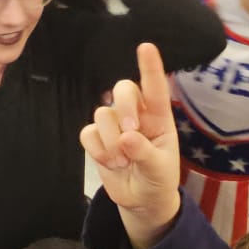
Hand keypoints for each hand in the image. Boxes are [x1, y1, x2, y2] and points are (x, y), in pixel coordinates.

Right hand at [79, 43, 185, 248]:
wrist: (140, 201)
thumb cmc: (158, 180)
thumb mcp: (160, 171)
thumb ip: (145, 153)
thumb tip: (127, 138)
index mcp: (159, 118)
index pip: (155, 88)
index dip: (150, 67)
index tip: (146, 47)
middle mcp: (136, 115)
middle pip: (122, 90)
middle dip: (124, 109)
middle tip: (128, 135)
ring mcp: (114, 125)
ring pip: (102, 114)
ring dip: (110, 142)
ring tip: (123, 162)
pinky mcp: (97, 138)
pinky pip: (87, 133)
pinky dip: (97, 150)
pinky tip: (109, 163)